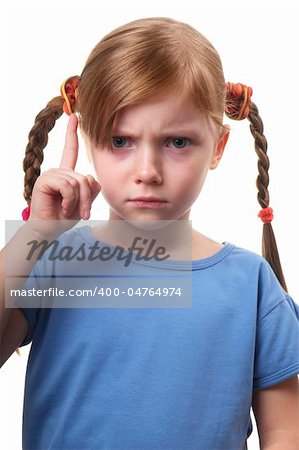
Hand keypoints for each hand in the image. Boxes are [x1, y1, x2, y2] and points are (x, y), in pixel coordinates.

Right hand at [28, 114, 100, 235]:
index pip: (70, 150)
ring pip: (78, 183)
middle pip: (85, 178)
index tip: (74, 116)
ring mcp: (50, 174)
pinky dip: (69, 200)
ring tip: (69, 211)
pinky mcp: (44, 180)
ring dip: (78, 201)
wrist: (49, 230)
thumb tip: (89, 176)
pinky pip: (68, 186)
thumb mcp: (83, 202)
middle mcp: (58, 171)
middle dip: (87, 199)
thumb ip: (91, 189)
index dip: (71, 134)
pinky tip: (61, 208)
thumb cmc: (64, 218)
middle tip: (83, 214)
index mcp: (66, 174)